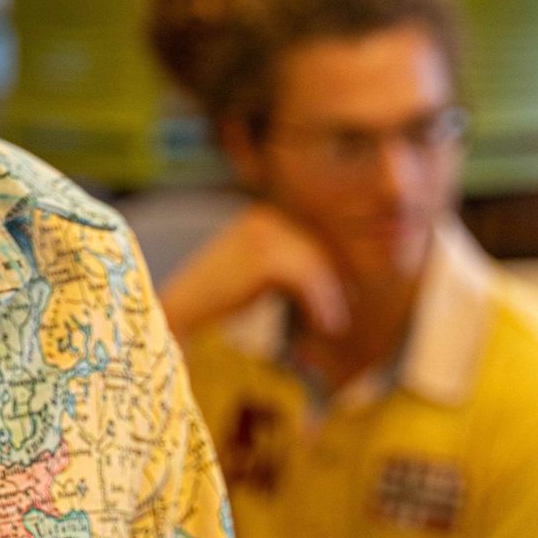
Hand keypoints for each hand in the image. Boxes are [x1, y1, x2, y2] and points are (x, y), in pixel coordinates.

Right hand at [157, 202, 348, 341]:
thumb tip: (341, 275)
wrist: (180, 308)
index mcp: (264, 215)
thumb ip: (291, 267)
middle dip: (339, 275)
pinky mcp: (261, 256)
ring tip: (337, 319)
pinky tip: (328, 322)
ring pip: (315, 263)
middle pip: (318, 246)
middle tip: (356, 300)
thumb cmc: (219, 296)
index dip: (337, 259)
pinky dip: (320, 301)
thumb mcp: (260, 274)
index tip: (355, 286)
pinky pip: (305, 278)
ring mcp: (261, 233)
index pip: (314, 233)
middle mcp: (263, 216)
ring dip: (331, 294)